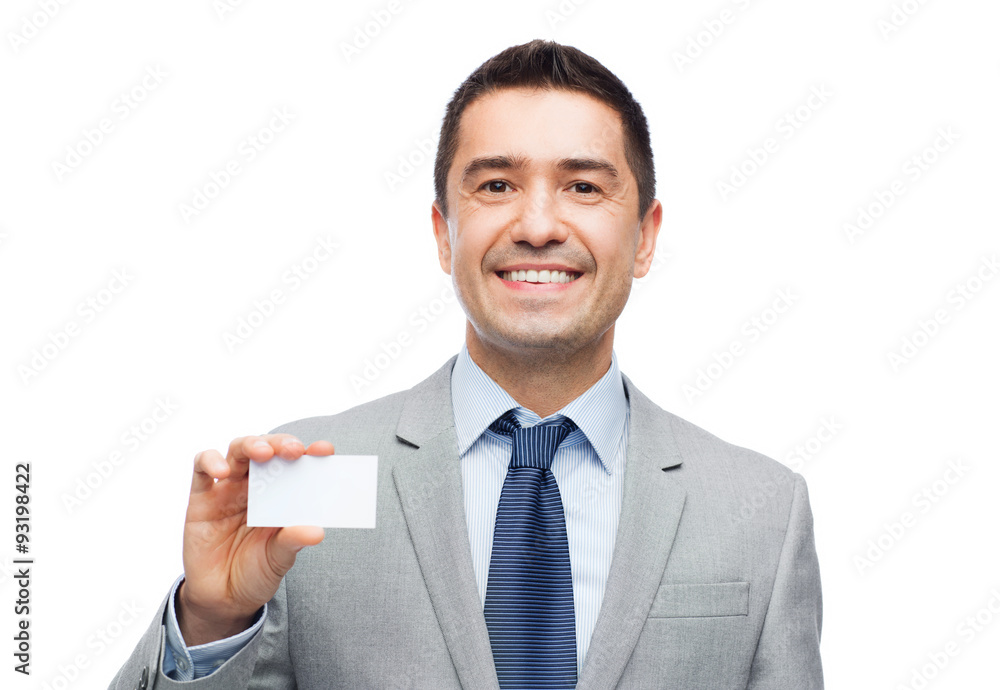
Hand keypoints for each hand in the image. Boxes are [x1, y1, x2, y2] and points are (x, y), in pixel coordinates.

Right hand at [176, 434, 332, 644]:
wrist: (222, 599)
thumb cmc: (256, 571)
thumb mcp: (279, 558)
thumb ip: (293, 541)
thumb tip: (317, 531)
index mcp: (281, 495)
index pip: (296, 464)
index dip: (311, 452)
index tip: (325, 450)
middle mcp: (255, 486)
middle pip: (267, 449)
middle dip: (281, 443)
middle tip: (294, 450)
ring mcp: (228, 489)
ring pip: (237, 451)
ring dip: (251, 445)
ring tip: (263, 454)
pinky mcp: (201, 498)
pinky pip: (201, 468)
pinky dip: (210, 461)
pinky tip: (222, 472)